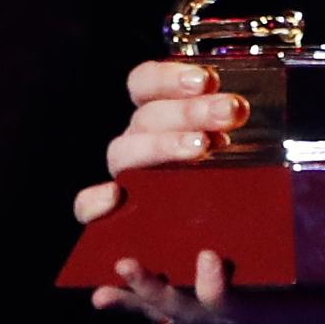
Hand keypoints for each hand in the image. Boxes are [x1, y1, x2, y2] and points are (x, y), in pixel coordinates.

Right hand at [72, 60, 249, 223]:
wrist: (223, 247)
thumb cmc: (231, 184)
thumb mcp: (238, 150)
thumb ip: (232, 127)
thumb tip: (239, 107)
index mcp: (158, 115)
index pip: (144, 82)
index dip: (168, 77)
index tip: (206, 80)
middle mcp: (138, 140)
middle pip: (146, 117)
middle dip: (189, 110)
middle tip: (230, 111)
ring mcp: (125, 175)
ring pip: (124, 151)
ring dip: (162, 144)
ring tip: (202, 147)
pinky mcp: (112, 215)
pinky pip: (85, 206)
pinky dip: (93, 201)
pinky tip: (113, 196)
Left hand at [93, 246, 324, 323]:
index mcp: (289, 320)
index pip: (237, 311)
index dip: (213, 290)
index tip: (207, 255)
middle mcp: (261, 320)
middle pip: (195, 314)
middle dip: (156, 293)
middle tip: (121, 266)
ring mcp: (255, 313)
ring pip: (188, 312)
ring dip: (147, 297)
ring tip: (104, 283)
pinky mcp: (258, 302)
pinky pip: (201, 304)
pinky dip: (165, 297)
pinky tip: (134, 289)